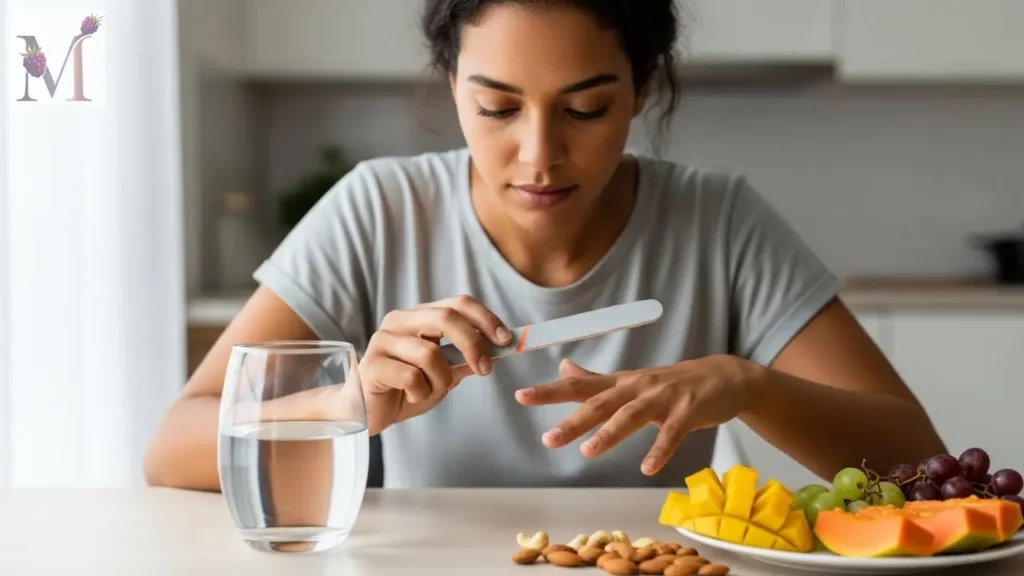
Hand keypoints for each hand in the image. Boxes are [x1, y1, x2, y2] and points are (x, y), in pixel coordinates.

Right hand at [359, 295, 511, 434]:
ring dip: (441, 380)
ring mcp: (383, 340)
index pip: (458, 303)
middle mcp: (400, 321)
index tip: (505, 340)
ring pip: (430, 353)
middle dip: (472, 344)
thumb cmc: (405, 388)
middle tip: (484, 370)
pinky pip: (411, 376)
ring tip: (430, 391)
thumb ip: (466, 360)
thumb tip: (499, 350)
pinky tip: (411, 396)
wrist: (367, 411)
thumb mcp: (444, 374)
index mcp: (420, 316)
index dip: (486, 319)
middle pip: (446, 317)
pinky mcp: (372, 364)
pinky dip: (420, 392)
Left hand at [514, 355, 763, 474]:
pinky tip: (647, 467)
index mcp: (620, 383)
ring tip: (589, 452)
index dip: (549, 391)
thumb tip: (563, 367)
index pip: (579, 386)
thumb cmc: (672, 383)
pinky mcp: (688, 412)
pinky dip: (660, 450)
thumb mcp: (631, 380)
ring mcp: (663, 398)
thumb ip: (596, 379)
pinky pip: (672, 432)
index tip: (521, 396)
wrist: (724, 377)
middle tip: (548, 438)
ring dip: (610, 433)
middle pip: (600, 403)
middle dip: (573, 421)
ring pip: (632, 415)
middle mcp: (637, 387)